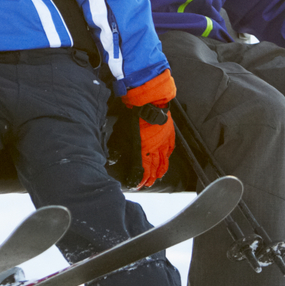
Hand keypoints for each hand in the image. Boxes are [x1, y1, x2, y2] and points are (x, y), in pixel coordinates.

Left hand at [121, 71, 177, 188]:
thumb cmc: (133, 114)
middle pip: (155, 168)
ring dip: (161, 171)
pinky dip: (168, 156)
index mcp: (144, 149)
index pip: (144, 170)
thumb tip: (113, 157)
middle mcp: (156, 148)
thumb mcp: (122, 132)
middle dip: (151, 178)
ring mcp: (164, 141)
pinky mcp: (169, 133)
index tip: (138, 185)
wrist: (149, 100)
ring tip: (158, 177)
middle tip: (148, 185)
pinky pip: (170, 148)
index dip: (141, 179)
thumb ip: (119, 147)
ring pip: (164, 161)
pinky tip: (167, 159)